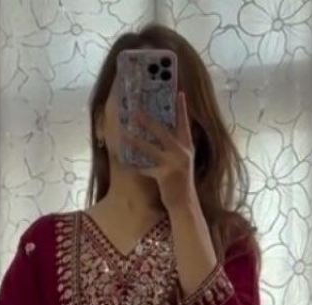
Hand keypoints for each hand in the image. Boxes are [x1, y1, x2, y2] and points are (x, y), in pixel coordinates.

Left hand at [120, 91, 195, 210]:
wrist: (185, 204)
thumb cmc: (181, 183)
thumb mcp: (183, 162)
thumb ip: (176, 148)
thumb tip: (162, 134)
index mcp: (187, 147)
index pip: (184, 123)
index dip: (182, 109)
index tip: (179, 93)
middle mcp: (182, 152)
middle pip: (163, 132)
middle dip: (148, 121)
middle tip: (136, 111)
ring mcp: (174, 164)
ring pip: (151, 148)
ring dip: (135, 141)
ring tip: (124, 134)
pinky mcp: (165, 175)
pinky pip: (146, 168)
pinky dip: (135, 166)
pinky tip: (126, 163)